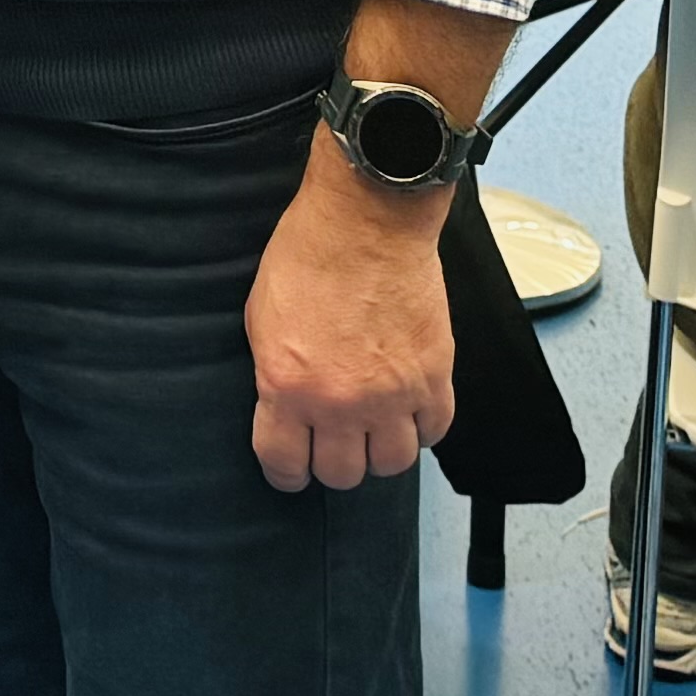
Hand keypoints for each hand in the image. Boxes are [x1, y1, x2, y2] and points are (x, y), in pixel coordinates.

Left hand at [246, 148, 458, 491]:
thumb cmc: (307, 255)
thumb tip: (285, 407)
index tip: (291, 468)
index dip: (286, 472)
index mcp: (288, 387)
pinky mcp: (434, 377)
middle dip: (332, 462)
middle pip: (341, 474)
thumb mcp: (261, 318)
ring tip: (373, 428)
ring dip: (379, 451)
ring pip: (391, 464)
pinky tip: (408, 410)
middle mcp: (341, 402)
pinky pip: (434, 431)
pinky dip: (421, 428)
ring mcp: (392, 394)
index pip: (284, 464)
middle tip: (333, 441)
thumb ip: (274, 374)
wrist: (367, 220)